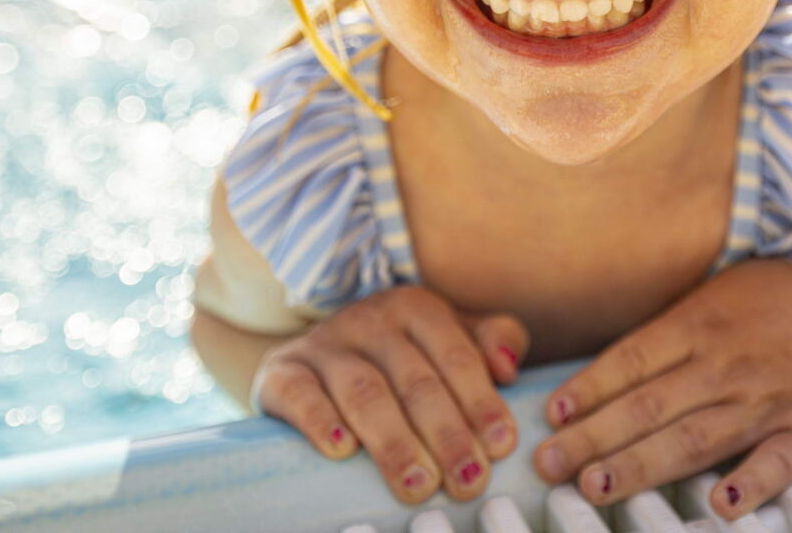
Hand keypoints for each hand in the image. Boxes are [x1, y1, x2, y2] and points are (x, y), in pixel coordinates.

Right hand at [252, 285, 529, 503]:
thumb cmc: (394, 357)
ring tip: (418, 483)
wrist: (310, 357)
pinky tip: (341, 451)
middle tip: (467, 480)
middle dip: (446, 435)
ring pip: (365, 392)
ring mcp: (324, 345)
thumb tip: (509, 368)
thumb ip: (490, 342)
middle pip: (416, 381)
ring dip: (394, 441)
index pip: (456, 358)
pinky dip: (320, 421)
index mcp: (416, 309)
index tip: (499, 448)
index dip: (480, 403)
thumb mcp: (445, 339)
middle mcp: (370, 320)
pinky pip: (300, 394)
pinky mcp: (282, 372)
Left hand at [531, 257, 791, 519]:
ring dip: (642, 465)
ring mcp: (770, 401)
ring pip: (694, 439)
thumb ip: (677, 327)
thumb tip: (615, 364)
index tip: (553, 414)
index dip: (590, 388)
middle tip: (549, 464)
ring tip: (597, 488)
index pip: (633, 359)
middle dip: (593, 438)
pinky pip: (778, 464)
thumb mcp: (730, 288)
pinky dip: (752, 483)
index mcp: (705, 320)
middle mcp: (730, 362)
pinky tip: (722, 504)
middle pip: (650, 406)